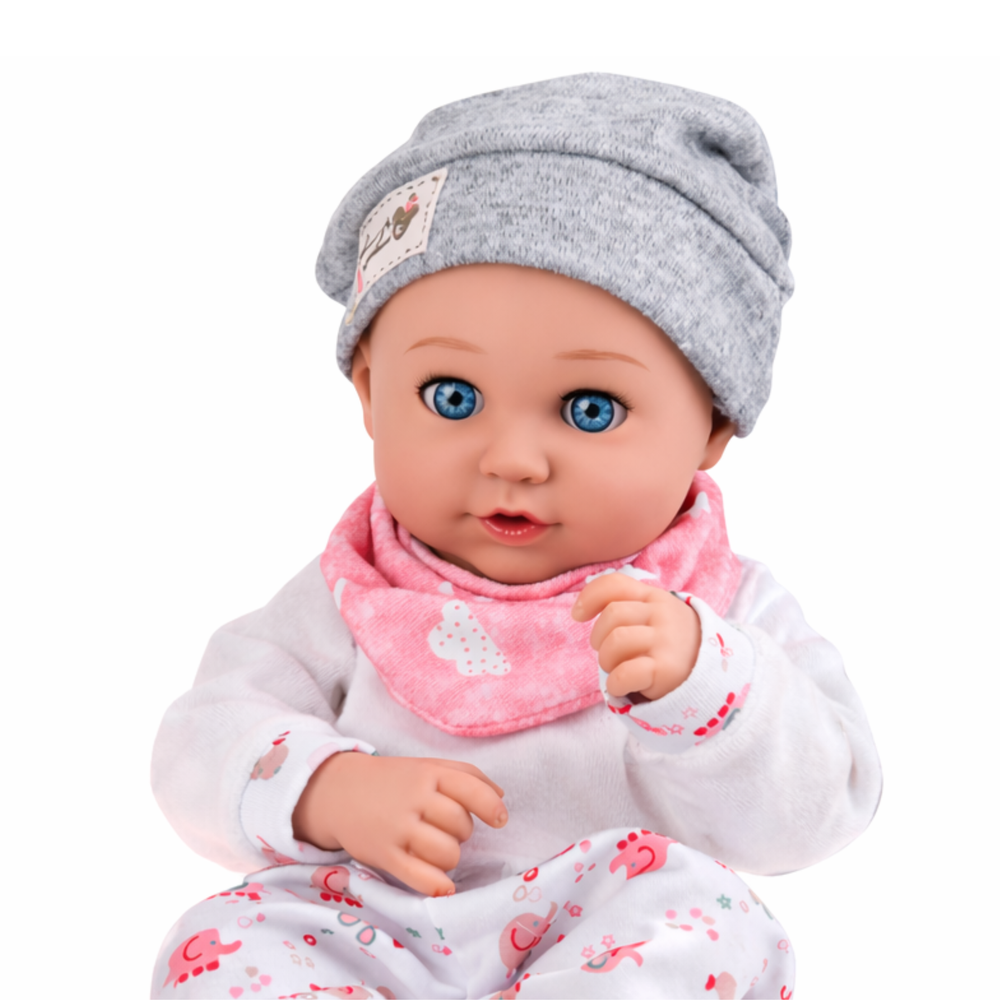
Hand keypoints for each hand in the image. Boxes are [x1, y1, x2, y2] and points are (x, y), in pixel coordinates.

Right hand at [291, 753, 505, 896]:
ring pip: (447, 853)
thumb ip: (465, 776)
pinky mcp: (384, 855)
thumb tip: (501, 798)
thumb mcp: (426, 766)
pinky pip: (421, 877)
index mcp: (429, 773)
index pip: (471, 788)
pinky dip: (438, 885)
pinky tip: (442, 885)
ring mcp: (398, 827)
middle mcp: (414, 798)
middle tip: (443, 829)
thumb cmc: (393, 781)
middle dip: (460, 832)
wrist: (338, 791)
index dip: (491, 807)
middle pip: (461, 826)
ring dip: (449, 857)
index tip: (500, 820)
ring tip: (434, 849)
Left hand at [572, 573, 700, 700]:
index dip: (589, 597)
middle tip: (608, 653)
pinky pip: (624, 673)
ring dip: (607, 661)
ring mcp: (666, 641)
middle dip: (598, 637)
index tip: (578, 615)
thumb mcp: (656, 616)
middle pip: (612, 615)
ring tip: (617, 669)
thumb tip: (582, 609)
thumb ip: (628, 606)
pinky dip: (615, 684)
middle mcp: (662, 614)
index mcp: (654, 597)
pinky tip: (622, 687)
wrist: (711, 675)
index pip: (615, 584)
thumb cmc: (670, 645)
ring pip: (615, 642)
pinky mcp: (666, 669)